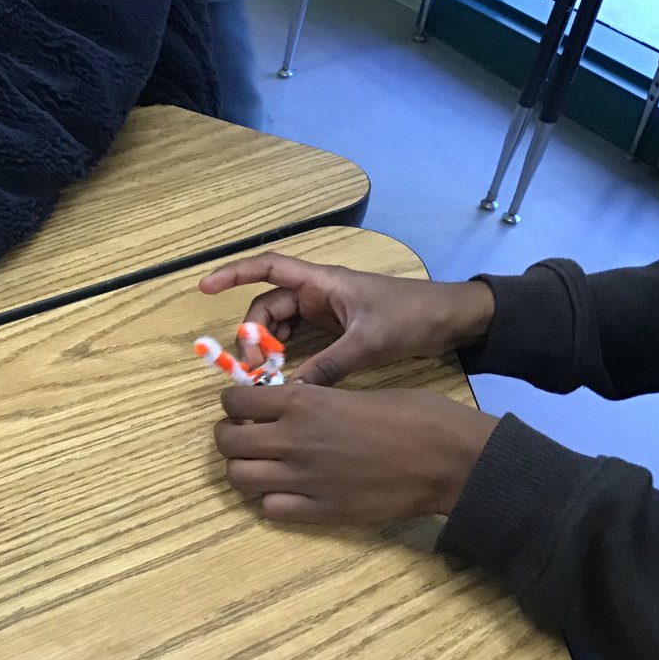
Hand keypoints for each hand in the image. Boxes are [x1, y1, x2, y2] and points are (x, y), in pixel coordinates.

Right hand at [199, 253, 495, 384]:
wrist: (454, 321)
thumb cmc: (413, 317)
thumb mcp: (368, 344)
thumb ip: (327, 366)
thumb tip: (289, 391)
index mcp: (323, 282)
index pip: (268, 268)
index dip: (234, 274)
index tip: (205, 288)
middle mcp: (318, 293)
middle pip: (268, 307)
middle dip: (253, 334)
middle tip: (252, 369)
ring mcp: (326, 312)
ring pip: (281, 326)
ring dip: (267, 348)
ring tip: (264, 376)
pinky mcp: (335, 330)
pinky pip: (299, 340)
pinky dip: (287, 356)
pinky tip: (285, 377)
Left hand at [214, 383, 498, 523]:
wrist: (448, 458)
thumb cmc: (413, 415)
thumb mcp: (352, 392)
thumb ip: (311, 403)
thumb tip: (283, 409)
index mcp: (302, 402)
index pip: (234, 402)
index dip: (235, 406)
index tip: (246, 409)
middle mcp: (292, 439)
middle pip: (226, 442)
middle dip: (230, 437)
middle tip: (247, 438)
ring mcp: (303, 479)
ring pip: (238, 477)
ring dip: (244, 469)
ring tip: (263, 466)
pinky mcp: (320, 512)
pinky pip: (270, 509)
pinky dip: (272, 501)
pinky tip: (289, 493)